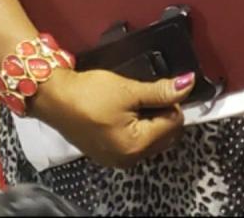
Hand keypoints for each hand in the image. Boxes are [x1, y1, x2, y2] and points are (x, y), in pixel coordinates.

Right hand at [31, 68, 194, 168]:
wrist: (54, 98)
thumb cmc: (90, 94)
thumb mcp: (129, 90)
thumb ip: (161, 92)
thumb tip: (188, 84)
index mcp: (136, 146)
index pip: (174, 124)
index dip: (172, 102)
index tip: (161, 88)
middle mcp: (128, 159)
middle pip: (166, 135)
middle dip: (164, 113)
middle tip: (148, 94)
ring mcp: (117, 158)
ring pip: (152, 138)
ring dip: (152, 119)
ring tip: (135, 101)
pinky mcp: (108, 152)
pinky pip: (136, 141)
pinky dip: (139, 126)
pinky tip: (127, 110)